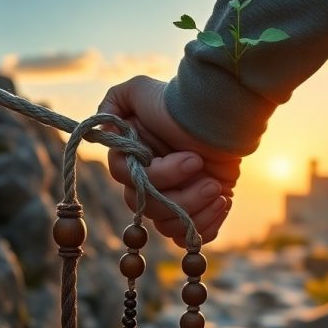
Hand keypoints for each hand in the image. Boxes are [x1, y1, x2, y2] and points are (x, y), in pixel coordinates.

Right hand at [98, 76, 241, 246]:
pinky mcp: (194, 212)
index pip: (130, 182)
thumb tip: (103, 128)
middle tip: (211, 182)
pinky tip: (223, 202)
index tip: (193, 160)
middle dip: (184, 197)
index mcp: (133, 160)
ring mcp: (171, 199)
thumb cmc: (182, 101)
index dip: (161, 176)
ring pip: (169, 226)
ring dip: (197, 210)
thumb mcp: (141, 89)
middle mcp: (148, 183)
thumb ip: (114, 102)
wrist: (224, 115)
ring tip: (219, 192)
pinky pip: (190, 237)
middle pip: (151, 208)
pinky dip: (206, 226)